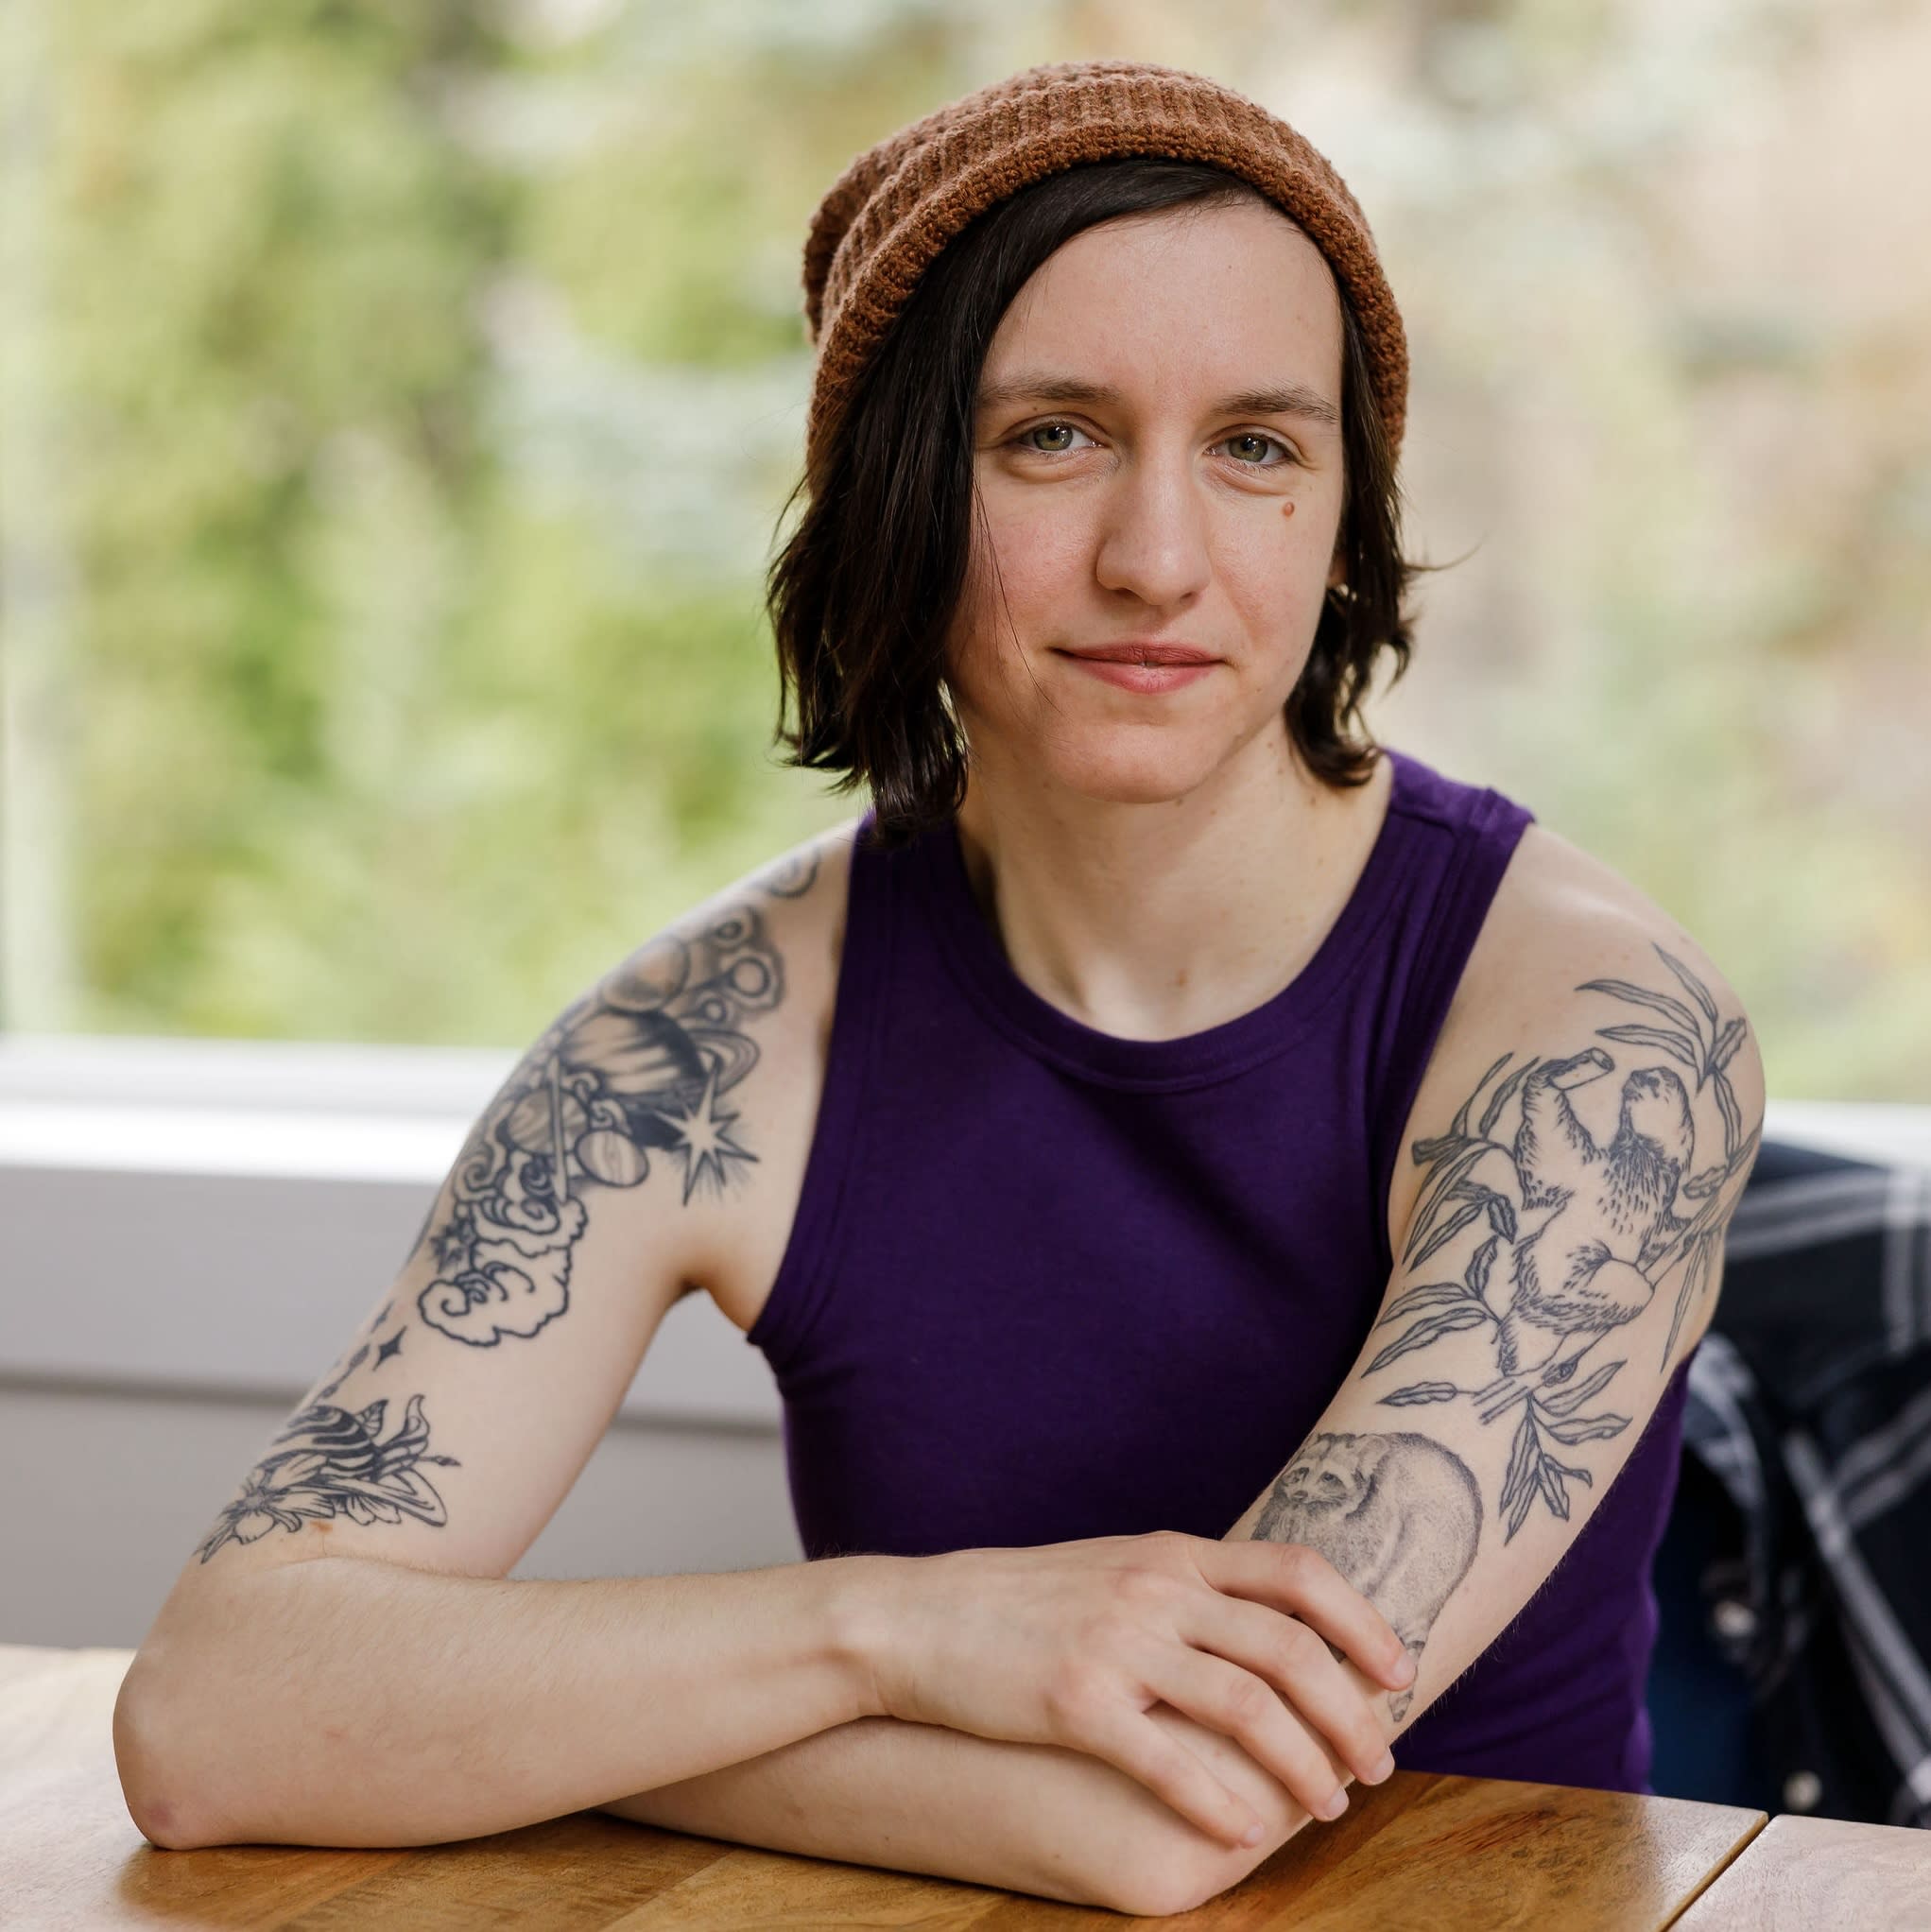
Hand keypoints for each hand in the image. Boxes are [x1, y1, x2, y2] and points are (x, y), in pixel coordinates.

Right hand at [852, 1530, 1414, 1849]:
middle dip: (1351, 1712)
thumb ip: (1186, 1585)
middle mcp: (1154, 1589)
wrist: (914, 1619)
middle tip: (1378, 1763)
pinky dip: (1218, 1802)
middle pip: (1290, 1648)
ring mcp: (1117, 1643)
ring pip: (1247, 1707)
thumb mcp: (1113, 1567)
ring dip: (1303, 1766)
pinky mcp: (1075, 1701)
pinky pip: (1169, 1759)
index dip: (1361, 1621)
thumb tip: (1267, 1621)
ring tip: (1328, 1806)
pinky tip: (1242, 1833)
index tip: (1400, 1670)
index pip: (1297, 1573)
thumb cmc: (1017, 1602)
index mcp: (1171, 1553)